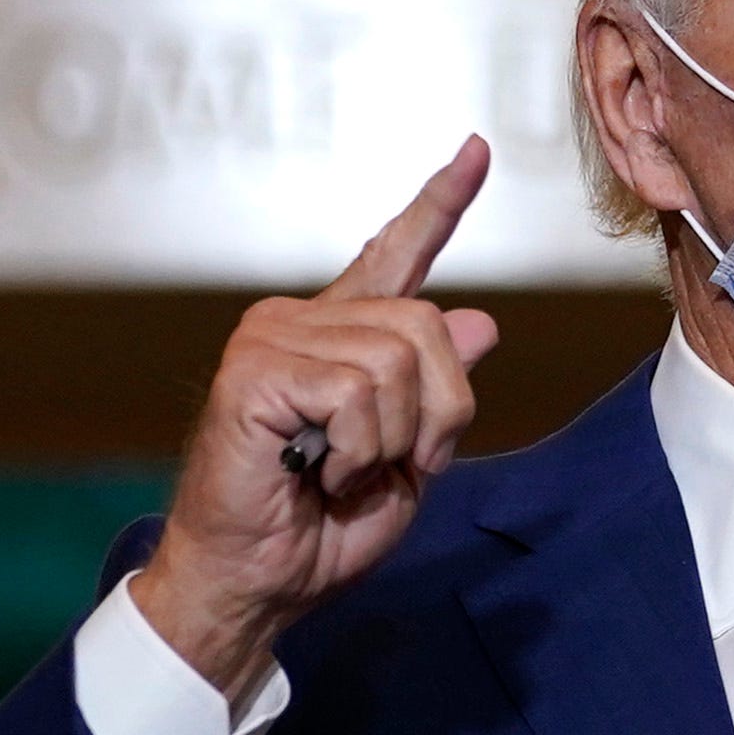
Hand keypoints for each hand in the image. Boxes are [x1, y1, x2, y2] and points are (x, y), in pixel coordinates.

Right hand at [130, 137, 503, 700]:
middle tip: (384, 467)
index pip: (396, 254)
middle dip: (435, 415)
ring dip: (390, 441)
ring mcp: (271, 338)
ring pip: (398, 362)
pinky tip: (313, 471)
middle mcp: (300, 321)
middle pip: (428, 330)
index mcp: (337, 338)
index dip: (440, 203)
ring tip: (339, 472)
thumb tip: (480, 323)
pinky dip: (356, 449)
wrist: (254, 585)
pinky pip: (356, 392)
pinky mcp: (253, 368)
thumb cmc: (318, 534)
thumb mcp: (406, 462)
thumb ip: (436, 394)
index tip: (477, 149)